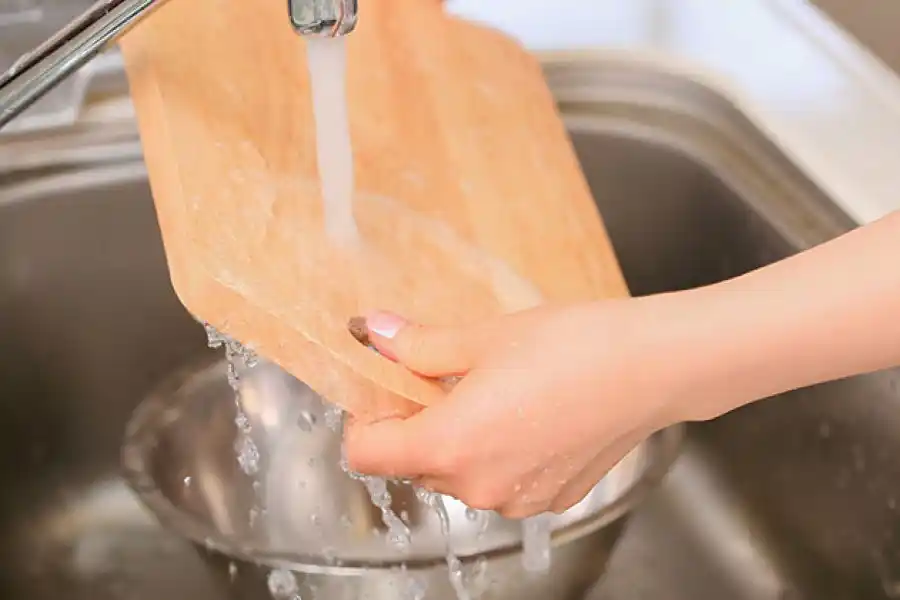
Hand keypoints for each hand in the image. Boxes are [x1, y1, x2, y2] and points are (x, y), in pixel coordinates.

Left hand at [343, 298, 690, 518]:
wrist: (653, 366)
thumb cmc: (572, 346)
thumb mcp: (483, 337)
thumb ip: (418, 345)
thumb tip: (373, 333)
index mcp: (449, 445)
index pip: (365, 453)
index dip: (366, 417)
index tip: (389, 388)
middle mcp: (478, 486)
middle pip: (413, 464)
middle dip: (417, 424)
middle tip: (446, 378)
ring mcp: (517, 500)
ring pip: (459, 474)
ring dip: (460, 440)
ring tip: (496, 393)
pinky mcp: (551, 500)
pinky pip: (501, 482)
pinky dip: (500, 454)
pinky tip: (531, 414)